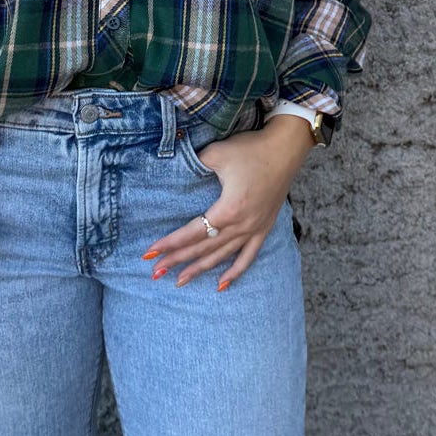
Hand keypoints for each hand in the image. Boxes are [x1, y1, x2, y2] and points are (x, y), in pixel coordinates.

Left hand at [141, 116, 313, 290]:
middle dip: (178, 260)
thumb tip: (172, 168)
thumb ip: (193, 164)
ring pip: (222, 256)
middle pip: (204, 248)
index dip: (170, 243)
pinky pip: (248, 257)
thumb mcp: (217, 153)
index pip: (193, 232)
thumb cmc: (250, 149)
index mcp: (229, 209)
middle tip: (155, 272)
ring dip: (200, 269)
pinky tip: (220, 286)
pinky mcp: (263, 228)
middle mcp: (242, 225)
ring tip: (179, 281)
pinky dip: (234, 273)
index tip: (150, 253)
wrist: (285, 149)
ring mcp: (254, 229)